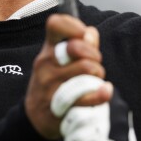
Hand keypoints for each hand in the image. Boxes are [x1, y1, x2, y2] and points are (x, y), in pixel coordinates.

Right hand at [24, 14, 111, 139]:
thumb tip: (91, 32)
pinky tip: (105, 91)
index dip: (73, 25)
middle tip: (95, 65)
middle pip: (76, 47)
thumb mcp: (62, 60)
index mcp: (48, 49)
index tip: (82, 35)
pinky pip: (85, 96)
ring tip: (96, 82)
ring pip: (86, 70)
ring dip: (98, 76)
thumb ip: (80, 44)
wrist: (35, 115)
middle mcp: (45, 64)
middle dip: (94, 55)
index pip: (55, 24)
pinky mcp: (56, 106)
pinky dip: (101, 93)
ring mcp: (49, 85)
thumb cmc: (55, 81)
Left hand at [60, 88, 140, 140]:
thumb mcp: (94, 114)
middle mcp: (114, 113)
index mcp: (108, 98)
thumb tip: (59, 92)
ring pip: (78, 137)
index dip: (64, 97)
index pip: (83, 85)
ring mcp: (115, 133)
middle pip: (76, 116)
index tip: (56, 109)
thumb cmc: (102, 136)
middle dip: (67, 128)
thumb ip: (81, 101)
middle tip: (69, 136)